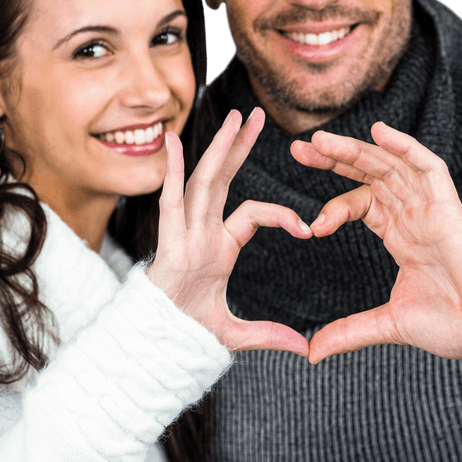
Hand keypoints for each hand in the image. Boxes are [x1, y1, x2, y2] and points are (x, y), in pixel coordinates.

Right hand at [147, 108, 311, 355]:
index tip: (306, 229)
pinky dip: (169, 170)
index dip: (280, 215)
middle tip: (254, 113)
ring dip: (217, 147)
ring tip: (233, 116)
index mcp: (218, 246)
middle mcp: (200, 232)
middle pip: (222, 179)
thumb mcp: (236, 334)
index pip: (252, 214)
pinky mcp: (167, 243)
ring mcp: (183, 234)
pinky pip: (169, 201)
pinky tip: (171, 140)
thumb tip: (304, 348)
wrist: (155, 349)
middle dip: (238, 146)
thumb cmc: (186, 335)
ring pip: (201, 181)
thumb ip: (269, 335)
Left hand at [290, 122, 461, 364]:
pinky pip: (429, 168)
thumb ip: (350, 331)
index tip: (310, 227)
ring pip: (391, 166)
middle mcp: (413, 214)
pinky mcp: (449, 208)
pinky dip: (406, 148)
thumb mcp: (389, 324)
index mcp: (400, 234)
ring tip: (323, 140)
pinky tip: (380, 132)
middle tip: (299, 148)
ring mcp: (431, 208)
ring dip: (357, 150)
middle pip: (370, 175)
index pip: (360, 203)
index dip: (332, 206)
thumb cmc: (454, 323)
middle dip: (335, 160)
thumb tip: (312, 351)